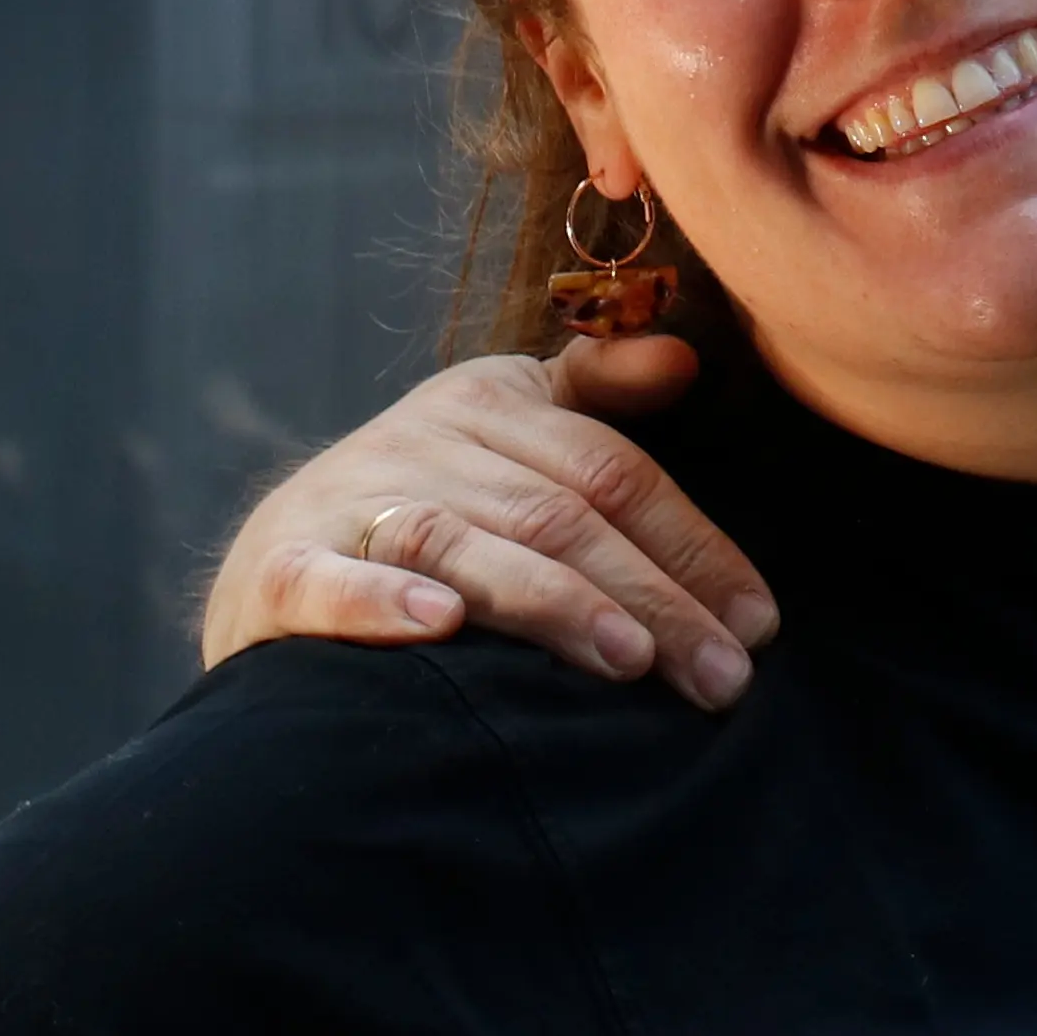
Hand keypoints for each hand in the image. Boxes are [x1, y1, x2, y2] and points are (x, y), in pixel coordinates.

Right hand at [196, 336, 785, 706]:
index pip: (613, 472)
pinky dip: (381, 601)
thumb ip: (595, 395)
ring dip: (548, 601)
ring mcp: (348, 503)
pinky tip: (440, 625)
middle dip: (653, 598)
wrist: (277, 556)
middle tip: (723, 678)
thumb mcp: (508, 428)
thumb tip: (686, 357)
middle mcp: (420, 441)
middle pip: (557, 517)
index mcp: (489, 404)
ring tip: (626, 660)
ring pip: (462, 545)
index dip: (693, 545)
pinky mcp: (281, 568)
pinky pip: (330, 580)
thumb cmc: (431, 495)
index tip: (759, 623)